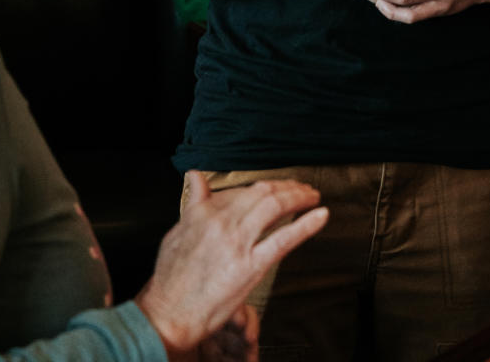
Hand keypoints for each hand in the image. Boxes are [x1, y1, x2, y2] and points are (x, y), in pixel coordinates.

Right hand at [134, 172, 327, 361]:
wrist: (168, 313)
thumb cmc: (171, 277)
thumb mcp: (177, 231)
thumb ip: (194, 202)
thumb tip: (195, 176)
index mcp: (206, 211)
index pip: (244, 190)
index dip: (266, 188)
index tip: (277, 188)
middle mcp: (224, 221)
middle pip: (264, 193)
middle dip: (287, 187)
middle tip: (302, 188)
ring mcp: (239, 243)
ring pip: (276, 207)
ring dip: (299, 198)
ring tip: (311, 196)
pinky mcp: (251, 267)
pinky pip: (283, 239)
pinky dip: (306, 225)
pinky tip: (320, 215)